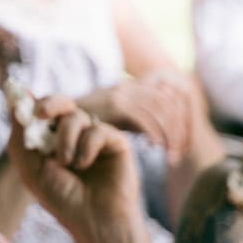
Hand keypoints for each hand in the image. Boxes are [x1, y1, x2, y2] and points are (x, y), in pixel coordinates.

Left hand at [6, 103, 148, 242]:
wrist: (95, 220)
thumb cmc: (63, 200)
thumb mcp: (30, 168)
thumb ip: (21, 135)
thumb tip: (16, 99)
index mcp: (52, 141)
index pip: (42, 113)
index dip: (32, 104)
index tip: (22, 100)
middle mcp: (75, 136)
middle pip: (61, 105)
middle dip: (49, 104)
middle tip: (41, 113)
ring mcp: (96, 138)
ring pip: (76, 117)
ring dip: (65, 139)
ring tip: (65, 163)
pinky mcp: (116, 142)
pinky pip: (97, 130)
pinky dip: (86, 147)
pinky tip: (84, 165)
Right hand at [79, 77, 194, 158]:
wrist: (58, 120)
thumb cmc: (88, 124)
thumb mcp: (118, 118)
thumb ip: (139, 120)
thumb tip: (164, 132)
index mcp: (134, 87)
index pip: (170, 100)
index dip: (181, 122)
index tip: (183, 145)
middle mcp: (130, 87)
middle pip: (169, 105)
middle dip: (180, 130)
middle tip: (180, 154)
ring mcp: (123, 94)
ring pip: (160, 112)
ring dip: (169, 135)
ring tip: (171, 155)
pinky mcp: (116, 104)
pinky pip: (144, 119)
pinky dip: (153, 133)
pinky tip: (154, 148)